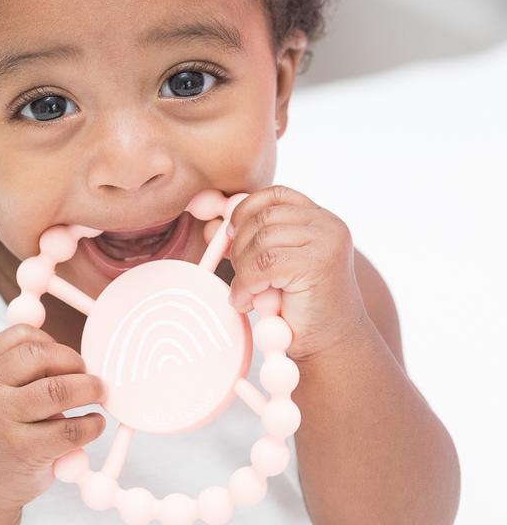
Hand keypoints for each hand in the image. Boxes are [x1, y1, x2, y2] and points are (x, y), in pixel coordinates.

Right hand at [0, 324, 106, 512]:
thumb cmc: (0, 424)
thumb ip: (24, 364)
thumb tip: (71, 348)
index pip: (22, 334)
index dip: (52, 340)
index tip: (66, 356)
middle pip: (41, 355)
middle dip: (73, 360)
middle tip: (88, 372)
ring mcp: (3, 421)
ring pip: (58, 390)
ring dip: (89, 388)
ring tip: (99, 392)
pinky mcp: (24, 451)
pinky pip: (69, 430)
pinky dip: (91, 424)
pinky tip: (94, 424)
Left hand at [226, 185, 367, 361]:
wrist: (331, 347)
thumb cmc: (300, 307)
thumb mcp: (272, 265)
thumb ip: (250, 240)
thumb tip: (211, 224)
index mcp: (319, 218)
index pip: (274, 195)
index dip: (246, 210)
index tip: (231, 235)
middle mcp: (327, 224)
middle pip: (263, 216)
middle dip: (239, 245)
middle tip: (238, 276)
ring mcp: (326, 241)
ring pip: (261, 240)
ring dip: (243, 269)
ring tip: (245, 294)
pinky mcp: (317, 264)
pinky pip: (264, 264)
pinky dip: (246, 283)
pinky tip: (247, 301)